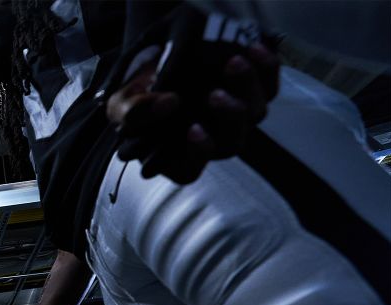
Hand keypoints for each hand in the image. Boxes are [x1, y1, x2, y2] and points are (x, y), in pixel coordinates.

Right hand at [109, 43, 278, 184]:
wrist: (156, 64)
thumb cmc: (137, 96)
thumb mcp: (121, 107)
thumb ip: (136, 113)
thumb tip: (170, 103)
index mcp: (177, 157)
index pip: (190, 169)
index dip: (196, 153)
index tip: (192, 129)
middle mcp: (212, 142)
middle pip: (231, 143)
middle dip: (227, 118)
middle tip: (213, 94)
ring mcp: (234, 119)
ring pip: (254, 115)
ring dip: (247, 90)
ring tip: (232, 63)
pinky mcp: (251, 93)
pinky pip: (269, 86)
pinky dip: (266, 69)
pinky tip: (252, 50)